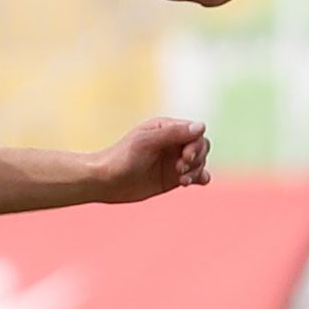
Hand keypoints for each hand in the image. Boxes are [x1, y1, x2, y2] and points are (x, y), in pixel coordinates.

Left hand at [90, 117, 210, 202]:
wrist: (106, 181)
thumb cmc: (122, 157)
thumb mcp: (147, 142)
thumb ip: (174, 133)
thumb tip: (202, 126)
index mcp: (167, 128)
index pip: (195, 132)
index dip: (196, 145)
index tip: (185, 157)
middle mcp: (173, 143)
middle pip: (201, 147)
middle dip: (196, 159)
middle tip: (179, 170)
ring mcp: (174, 161)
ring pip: (200, 162)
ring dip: (196, 171)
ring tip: (182, 180)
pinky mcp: (173, 178)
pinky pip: (195, 176)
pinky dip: (200, 178)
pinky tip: (195, 182)